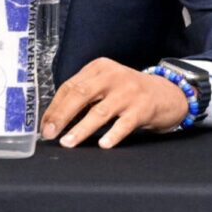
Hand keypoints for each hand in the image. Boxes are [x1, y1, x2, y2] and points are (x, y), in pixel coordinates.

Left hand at [40, 58, 189, 148]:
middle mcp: (114, 76)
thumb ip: (85, 96)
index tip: (44, 125)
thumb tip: (55, 120)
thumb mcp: (106, 85)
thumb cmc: (129, 92)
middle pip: (81, 95)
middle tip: (50, 133)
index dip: (54, 107)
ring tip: (68, 142)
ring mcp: (129, 91)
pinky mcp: (143, 107)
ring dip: (81, 129)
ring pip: (100, 111)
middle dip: (61, 116)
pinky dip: (113, 134)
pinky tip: (104, 144)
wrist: (166, 93)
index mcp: (100, 67)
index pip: (70, 86)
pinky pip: (125, 123)